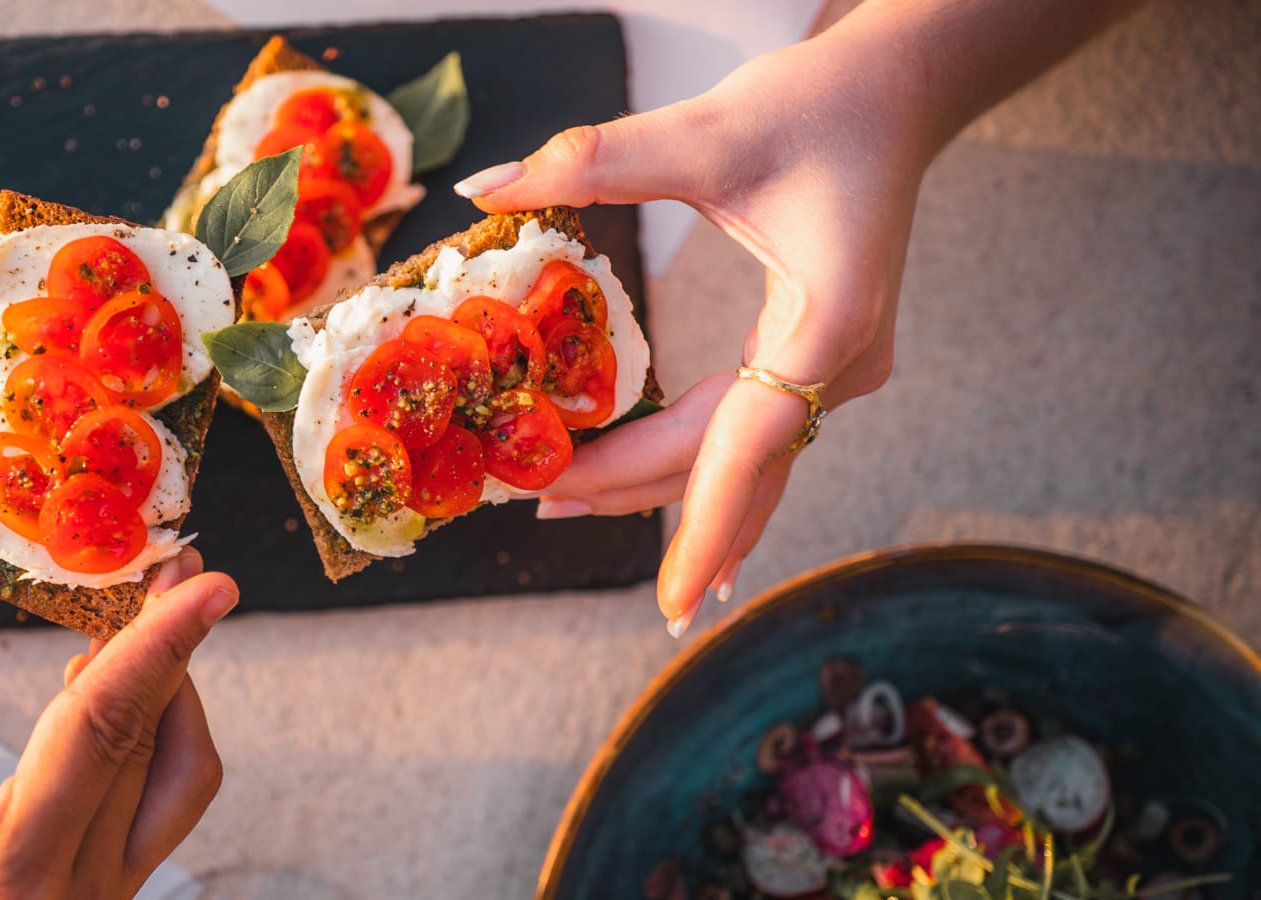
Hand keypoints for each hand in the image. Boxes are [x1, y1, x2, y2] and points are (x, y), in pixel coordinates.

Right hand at [0, 460, 235, 898]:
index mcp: (11, 865)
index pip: (107, 726)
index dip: (161, 641)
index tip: (211, 582)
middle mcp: (73, 898)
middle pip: (152, 744)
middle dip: (167, 645)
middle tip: (172, 566)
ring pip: (176, 785)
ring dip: (167, 698)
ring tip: (131, 629)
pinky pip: (156, 814)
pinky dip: (147, 744)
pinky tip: (106, 697)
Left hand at [458, 34, 911, 635]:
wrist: (900, 92)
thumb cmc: (820, 105)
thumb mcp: (707, 131)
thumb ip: (595, 161)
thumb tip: (483, 187)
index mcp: (827, 323)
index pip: (747, 447)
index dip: (702, 526)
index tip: (669, 598)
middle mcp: (842, 363)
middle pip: (730, 461)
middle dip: (635, 493)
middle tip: (532, 503)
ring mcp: (839, 366)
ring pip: (744, 459)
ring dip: (665, 493)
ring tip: (563, 503)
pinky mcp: (824, 357)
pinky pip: (756, 435)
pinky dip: (704, 472)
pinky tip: (673, 517)